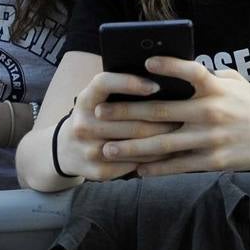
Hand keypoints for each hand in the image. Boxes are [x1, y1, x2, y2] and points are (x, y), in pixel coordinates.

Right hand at [55, 72, 182, 180]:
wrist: (64, 150)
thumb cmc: (94, 116)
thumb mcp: (97, 98)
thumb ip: (119, 89)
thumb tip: (162, 78)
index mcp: (85, 99)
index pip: (105, 84)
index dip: (130, 83)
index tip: (156, 85)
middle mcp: (82, 124)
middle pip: (129, 121)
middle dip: (162, 118)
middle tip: (185, 113)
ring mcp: (88, 150)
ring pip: (135, 145)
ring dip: (162, 139)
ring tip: (183, 133)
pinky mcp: (97, 171)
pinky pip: (133, 165)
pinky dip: (153, 159)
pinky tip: (170, 153)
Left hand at [92, 57, 249, 175]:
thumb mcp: (233, 81)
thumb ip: (206, 76)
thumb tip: (174, 70)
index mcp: (216, 88)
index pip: (190, 71)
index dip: (168, 66)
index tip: (144, 63)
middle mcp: (211, 112)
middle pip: (161, 111)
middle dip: (126, 112)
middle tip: (100, 113)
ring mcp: (211, 139)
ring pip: (163, 143)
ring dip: (132, 146)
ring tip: (108, 148)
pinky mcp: (213, 161)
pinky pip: (178, 166)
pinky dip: (156, 168)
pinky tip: (137, 169)